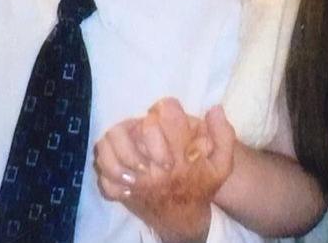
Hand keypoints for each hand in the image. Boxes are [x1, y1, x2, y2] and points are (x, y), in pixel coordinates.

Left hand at [94, 100, 235, 242]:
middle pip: (145, 127)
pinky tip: (119, 157)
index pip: (170, 117)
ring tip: (131, 138)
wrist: (183, 219)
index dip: (168, 108)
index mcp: (183, 158)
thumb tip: (215, 108)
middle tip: (152, 128)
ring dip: (122, 135)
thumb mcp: (222, 164)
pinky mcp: (122, 191)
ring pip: (116, 141)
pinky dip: (107, 159)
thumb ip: (223, 135)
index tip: (169, 113)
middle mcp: (158, 168)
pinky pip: (103, 167)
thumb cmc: (201, 186)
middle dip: (148, 122)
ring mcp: (137, 181)